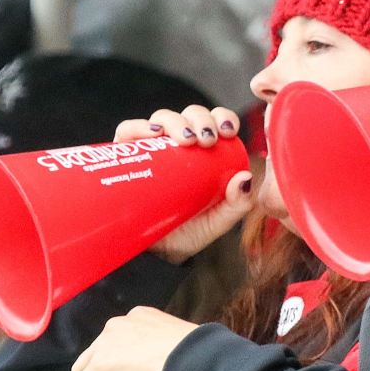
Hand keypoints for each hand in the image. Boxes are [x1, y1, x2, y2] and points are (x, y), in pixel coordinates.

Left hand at [71, 306, 197, 370]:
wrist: (190, 361)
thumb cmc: (191, 356)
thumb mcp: (171, 347)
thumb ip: (152, 352)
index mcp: (138, 317)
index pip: (119, 344)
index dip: (127, 369)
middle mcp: (117, 326)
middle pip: (99, 357)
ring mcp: (104, 345)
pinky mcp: (97, 367)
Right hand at [114, 105, 254, 263]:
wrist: (153, 255)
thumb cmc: (189, 232)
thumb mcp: (218, 221)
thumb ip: (237, 205)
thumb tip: (245, 178)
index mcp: (204, 152)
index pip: (215, 121)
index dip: (223, 117)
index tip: (229, 131)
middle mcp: (178, 145)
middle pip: (190, 115)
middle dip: (202, 119)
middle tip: (208, 140)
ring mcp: (151, 148)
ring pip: (162, 118)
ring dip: (176, 121)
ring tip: (186, 140)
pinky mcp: (124, 156)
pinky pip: (127, 132)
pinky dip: (139, 126)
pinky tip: (154, 134)